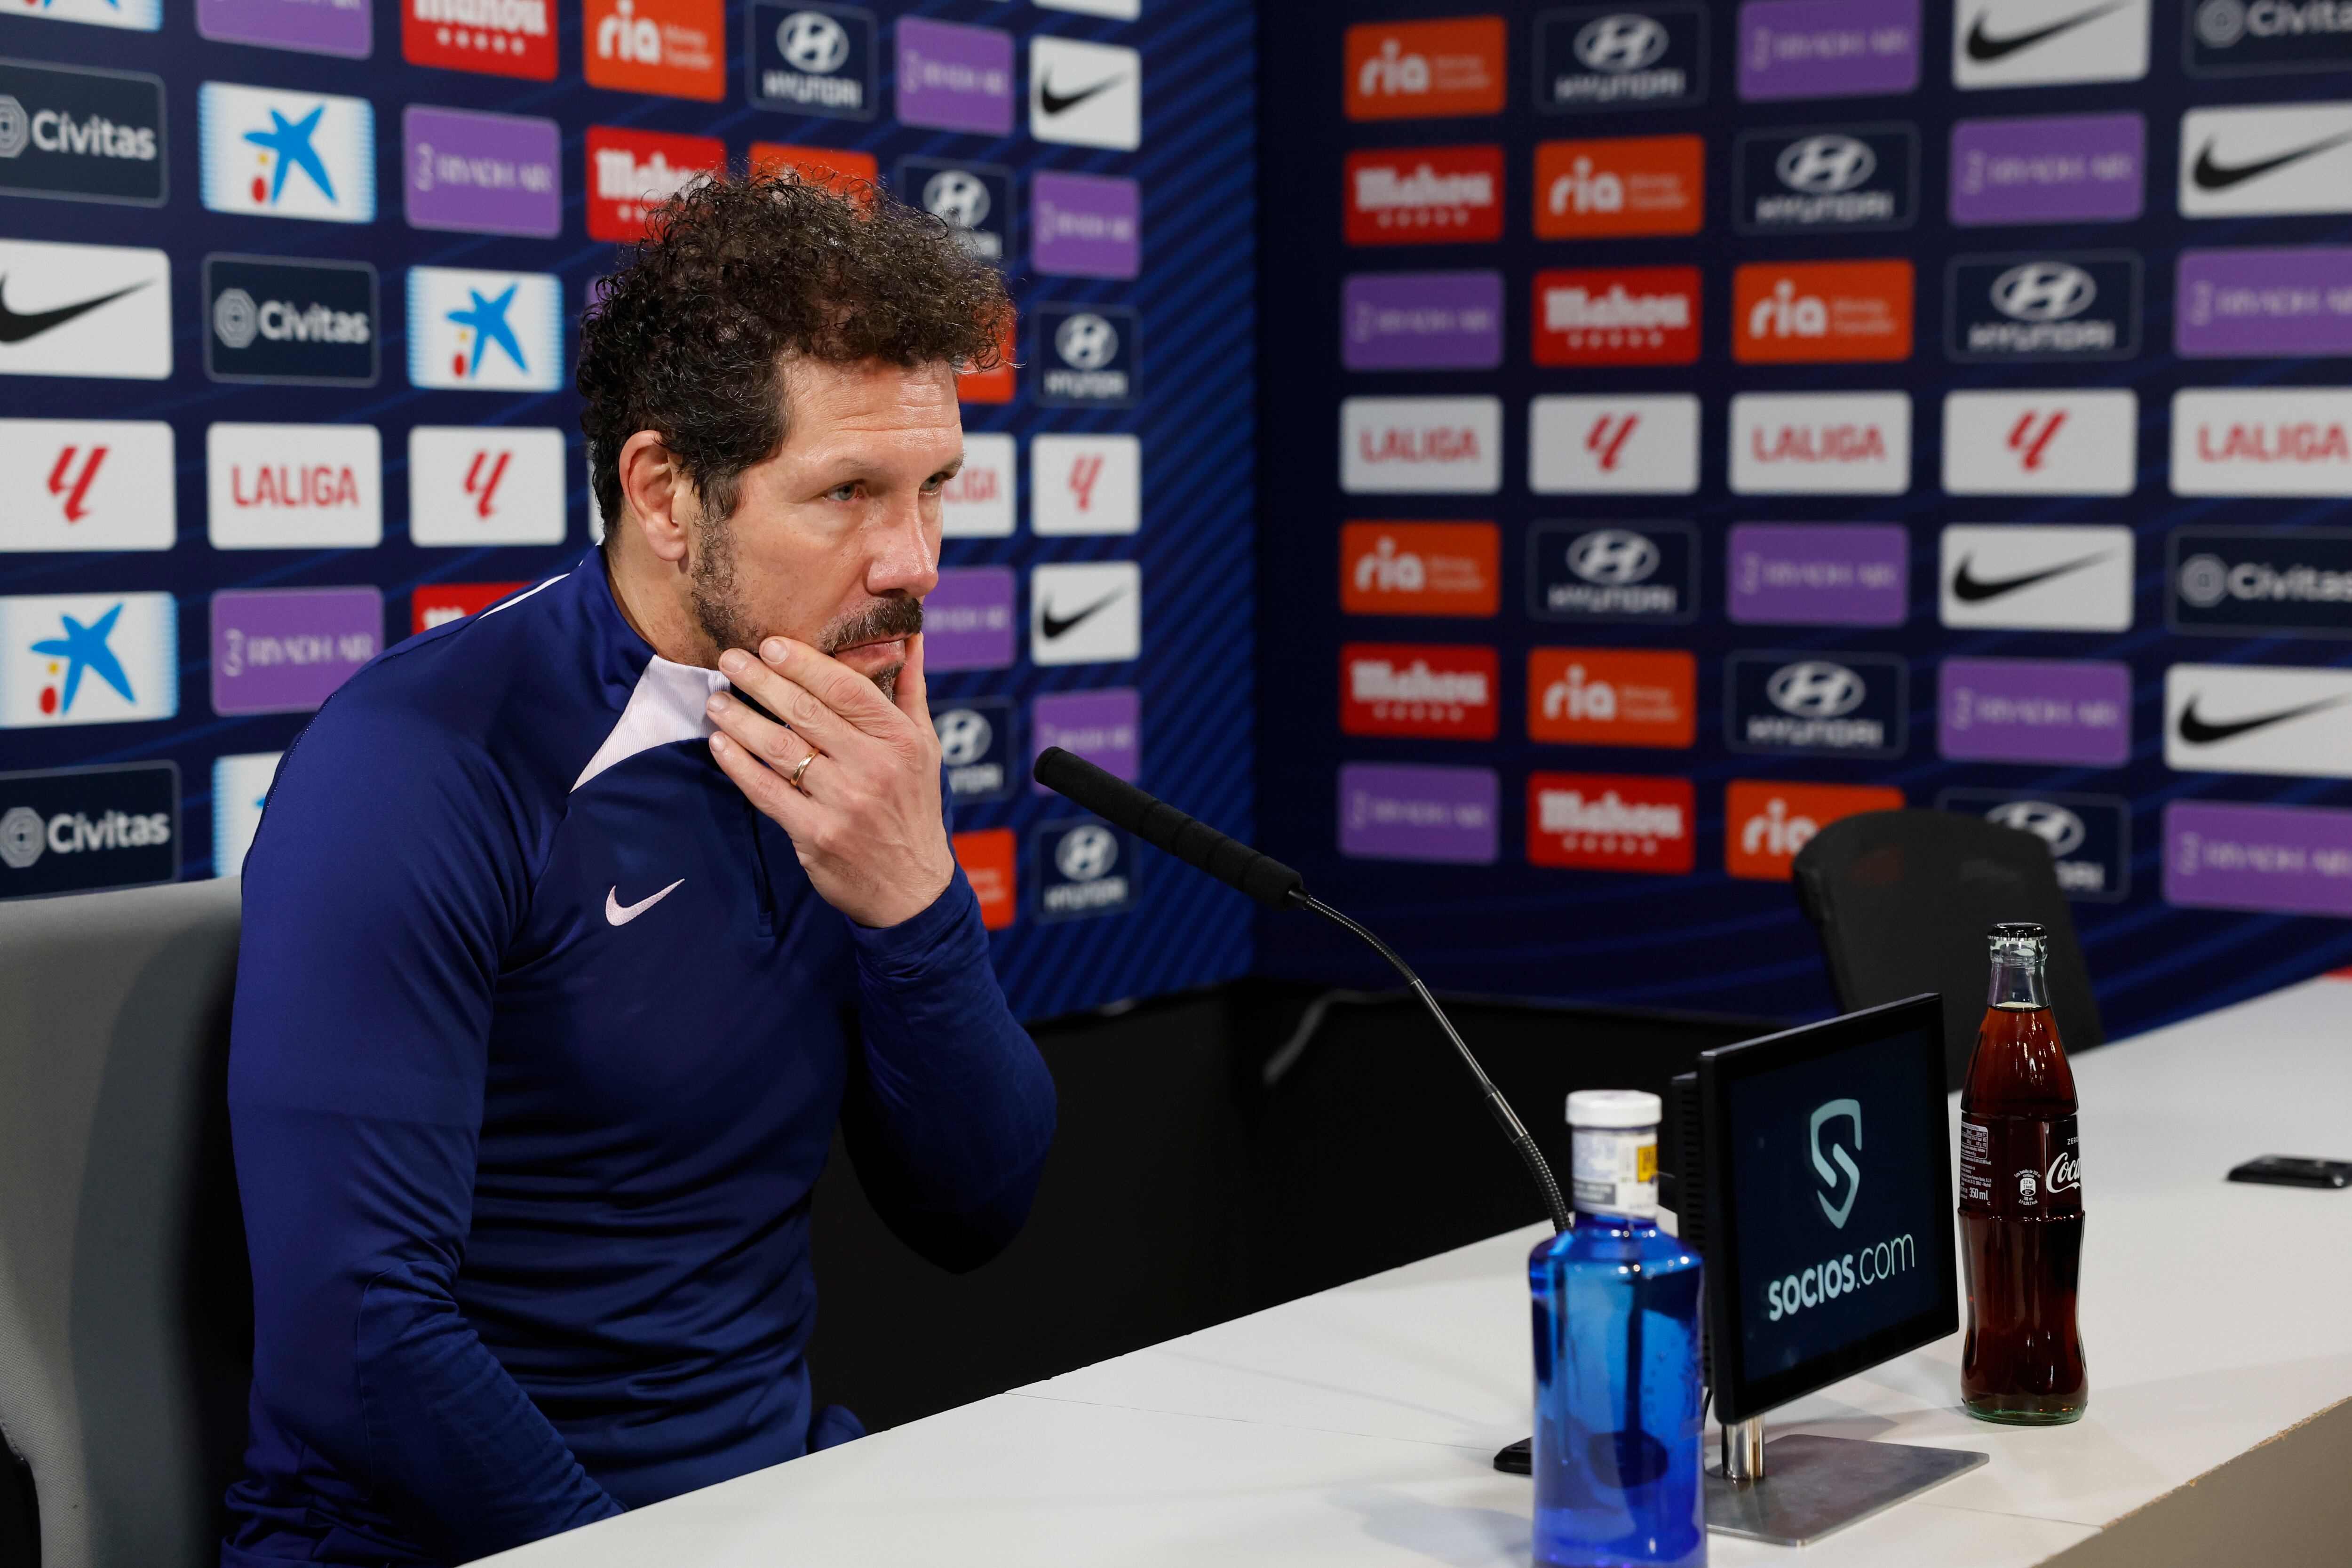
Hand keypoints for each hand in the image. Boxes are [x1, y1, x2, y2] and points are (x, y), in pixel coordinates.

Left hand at [705, 632, 955, 928]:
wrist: (912, 887)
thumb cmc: (914, 806)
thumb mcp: (925, 746)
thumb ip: (911, 690)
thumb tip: (910, 636)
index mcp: (900, 739)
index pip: (846, 687)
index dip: (803, 661)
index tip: (770, 643)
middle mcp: (874, 768)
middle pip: (806, 711)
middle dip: (761, 680)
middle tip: (730, 659)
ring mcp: (844, 803)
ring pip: (779, 748)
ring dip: (740, 719)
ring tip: (716, 700)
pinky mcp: (816, 835)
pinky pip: (766, 791)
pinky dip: (738, 765)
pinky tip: (720, 744)